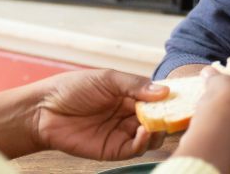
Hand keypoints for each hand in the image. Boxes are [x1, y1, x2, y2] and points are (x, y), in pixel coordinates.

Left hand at [32, 69, 169, 160]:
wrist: (44, 110)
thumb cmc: (72, 89)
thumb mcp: (106, 79)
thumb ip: (135, 85)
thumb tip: (164, 92)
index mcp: (129, 95)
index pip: (157, 99)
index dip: (170, 99)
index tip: (185, 98)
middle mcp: (129, 115)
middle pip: (158, 119)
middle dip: (169, 117)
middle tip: (178, 114)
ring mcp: (122, 132)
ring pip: (151, 136)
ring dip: (158, 130)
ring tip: (158, 123)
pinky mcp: (114, 149)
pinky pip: (136, 148)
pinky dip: (144, 142)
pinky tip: (143, 131)